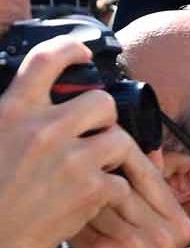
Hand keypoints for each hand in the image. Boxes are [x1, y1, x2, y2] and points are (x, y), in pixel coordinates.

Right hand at [0, 37, 144, 247]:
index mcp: (11, 112)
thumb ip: (10, 115)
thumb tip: (26, 94)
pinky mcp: (93, 190)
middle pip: (101, 102)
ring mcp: (72, 160)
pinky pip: (120, 179)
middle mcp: (43, 130)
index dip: (69, 49)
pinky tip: (95, 199)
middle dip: (104, 116)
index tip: (82, 52)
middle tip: (94, 132)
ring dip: (113, 153)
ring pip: (119, 139)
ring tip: (98, 167)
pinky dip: (112, 190)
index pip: (45, 62)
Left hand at [55, 144, 189, 247]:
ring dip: (76, 194)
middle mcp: (165, 236)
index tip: (97, 153)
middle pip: (123, 182)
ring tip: (64, 198)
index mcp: (180, 225)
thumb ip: (150, 190)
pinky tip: (57, 218)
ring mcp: (137, 247)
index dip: (121, 158)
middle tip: (72, 173)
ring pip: (98, 196)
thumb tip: (151, 146)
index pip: (151, 173)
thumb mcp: (147, 228)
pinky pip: (80, 216)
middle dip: (94, 175)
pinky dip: (64, 213)